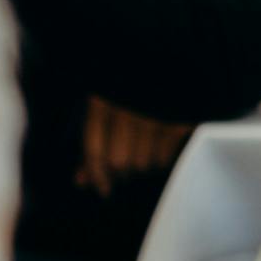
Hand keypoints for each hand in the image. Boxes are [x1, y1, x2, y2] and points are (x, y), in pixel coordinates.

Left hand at [76, 97, 192, 195]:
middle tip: (125, 169)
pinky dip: (161, 158)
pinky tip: (160, 145)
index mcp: (100, 101)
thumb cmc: (125, 93)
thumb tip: (81, 182)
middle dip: (121, 172)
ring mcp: (154, 114)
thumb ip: (90, 144)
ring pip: (144, 164)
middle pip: (120, 162)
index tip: (103, 189)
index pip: (94, 151)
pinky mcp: (178, 121)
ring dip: (142, 166)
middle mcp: (126, 108)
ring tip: (144, 151)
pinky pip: (166, 158)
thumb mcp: (101, 110)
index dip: (96, 175)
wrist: (164, 71)